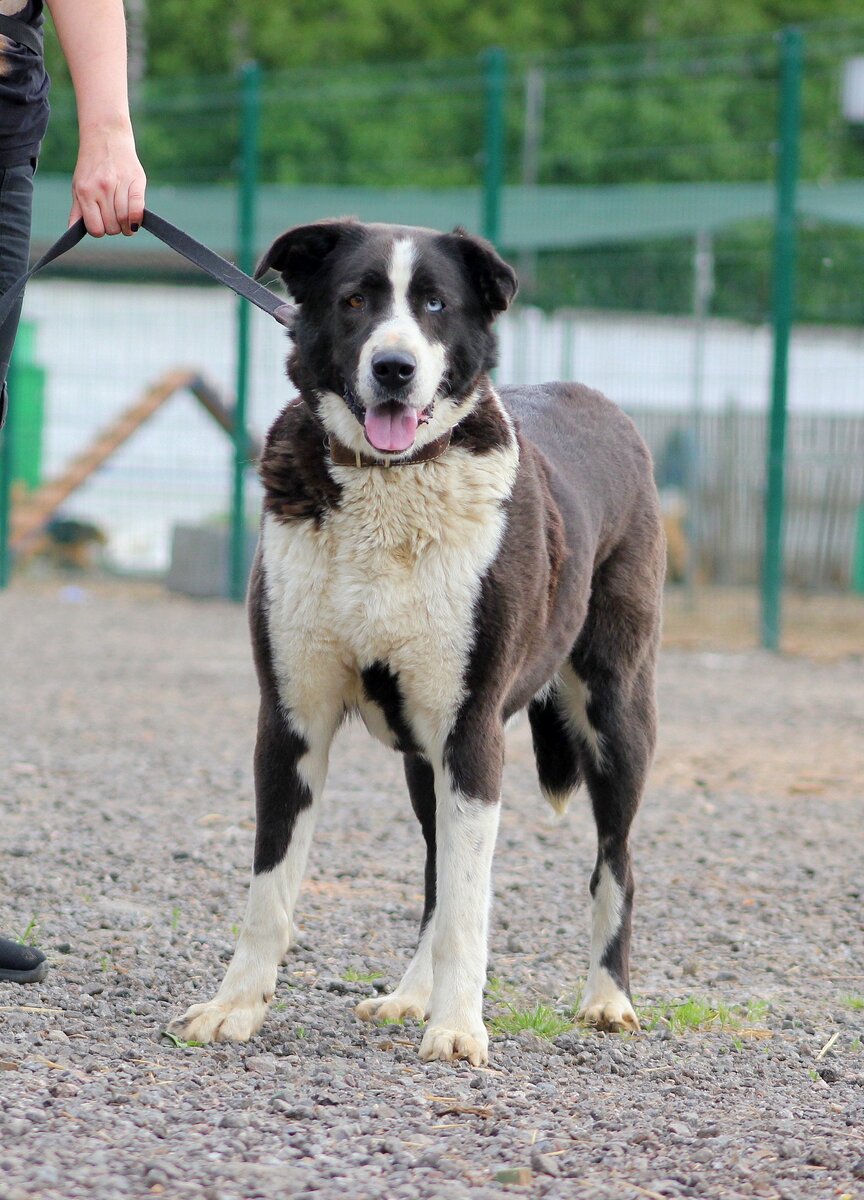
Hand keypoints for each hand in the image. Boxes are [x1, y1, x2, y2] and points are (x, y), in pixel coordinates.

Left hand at [69, 122, 145, 236]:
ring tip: (124, 218)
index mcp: (85, 191)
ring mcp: (118, 184)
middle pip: (112, 227)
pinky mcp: (136, 181)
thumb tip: (72, 230)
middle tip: (113, 217)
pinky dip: (137, 220)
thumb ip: (77, 210)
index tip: (101, 223)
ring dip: (126, 226)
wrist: (106, 136)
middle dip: (114, 227)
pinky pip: (137, 209)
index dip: (100, 230)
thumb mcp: (78, 186)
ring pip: (124, 222)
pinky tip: (135, 221)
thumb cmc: (91, 165)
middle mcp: (101, 188)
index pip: (96, 229)